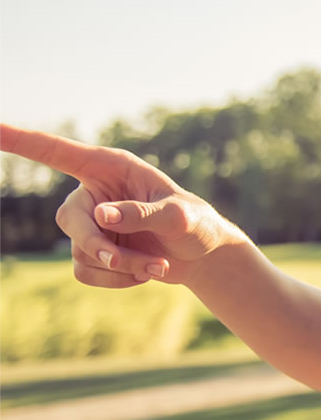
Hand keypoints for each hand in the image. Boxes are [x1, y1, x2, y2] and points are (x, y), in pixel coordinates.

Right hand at [0, 123, 245, 286]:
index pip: (54, 151)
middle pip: (69, 219)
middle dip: (98, 244)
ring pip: (83, 252)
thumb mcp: (179, 216)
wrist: (203, 256)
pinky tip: (147, 273)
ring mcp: (90, 224)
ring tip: (159, 266)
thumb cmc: (197, 224)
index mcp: (110, 167)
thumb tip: (100, 214)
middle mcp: (94, 193)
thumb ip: (142, 213)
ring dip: (121, 265)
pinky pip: (87, 272)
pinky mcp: (93, 252)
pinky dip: (117, 279)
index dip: (19, 140)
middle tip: (125, 259)